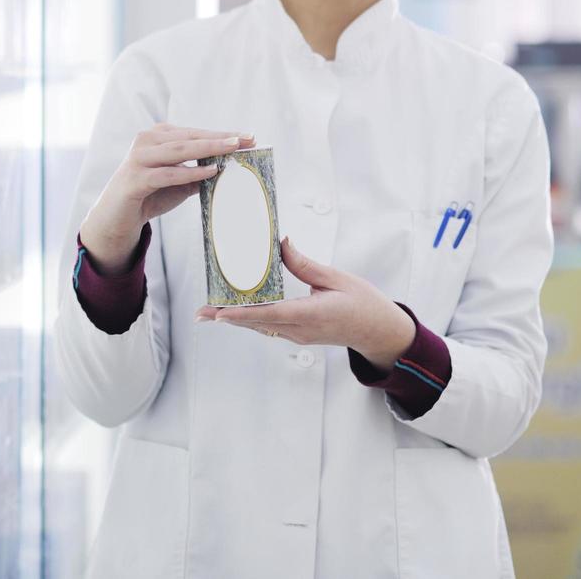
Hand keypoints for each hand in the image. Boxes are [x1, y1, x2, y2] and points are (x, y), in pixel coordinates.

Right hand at [79, 124, 254, 273]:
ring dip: (207, 149)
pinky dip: (189, 172)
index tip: (249, 137)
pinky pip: (167, 173)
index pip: (195, 132)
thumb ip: (198, 172)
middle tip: (246, 139)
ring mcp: (138, 158)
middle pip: (189, 137)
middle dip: (220, 138)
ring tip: (232, 150)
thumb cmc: (150, 195)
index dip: (222, 134)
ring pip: (179, 150)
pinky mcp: (134, 178)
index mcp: (158, 136)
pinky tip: (210, 171)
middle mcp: (146, 141)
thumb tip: (228, 168)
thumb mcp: (179, 182)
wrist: (116, 216)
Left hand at [195, 237, 415, 370]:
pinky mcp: (299, 334)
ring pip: (261, 327)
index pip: (271, 313)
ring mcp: (299, 336)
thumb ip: (305, 265)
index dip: (242, 314)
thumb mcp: (337, 278)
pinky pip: (270, 327)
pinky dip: (250, 319)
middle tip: (200, 313)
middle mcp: (301, 330)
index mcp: (312, 315)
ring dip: (235, 319)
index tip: (219, 313)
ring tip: (209, 312)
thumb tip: (280, 244)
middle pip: (257, 323)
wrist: (380, 332)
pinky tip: (236, 312)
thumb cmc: (364, 303)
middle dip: (227, 318)